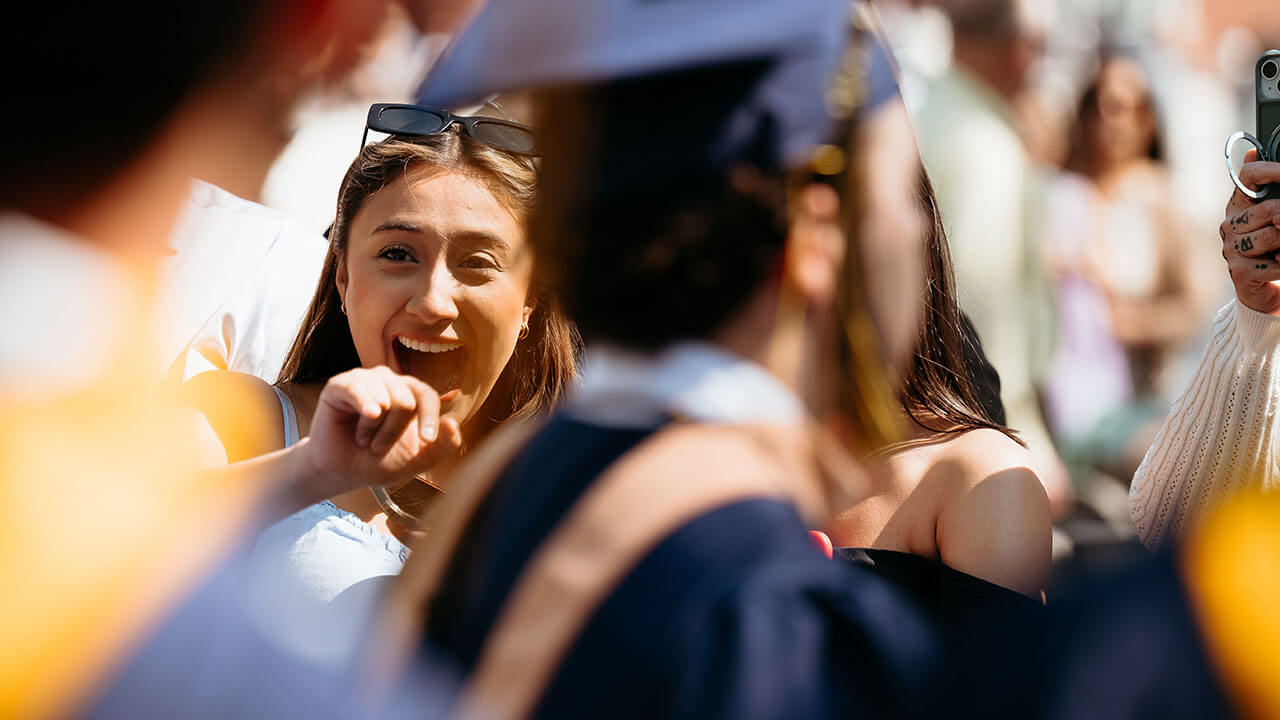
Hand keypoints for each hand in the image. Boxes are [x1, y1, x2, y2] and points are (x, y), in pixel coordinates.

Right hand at [303, 366, 461, 498]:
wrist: (342, 473)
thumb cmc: (379, 462)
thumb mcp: (418, 460)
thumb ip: (444, 445)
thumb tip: (453, 422)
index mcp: (411, 395)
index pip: (427, 396)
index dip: (429, 418)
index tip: (426, 440)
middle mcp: (390, 381)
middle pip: (406, 400)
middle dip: (393, 432)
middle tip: (377, 446)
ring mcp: (365, 380)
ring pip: (384, 398)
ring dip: (374, 429)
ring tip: (362, 438)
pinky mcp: (340, 385)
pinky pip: (357, 388)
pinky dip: (364, 406)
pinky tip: (366, 416)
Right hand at [1221, 151, 1279, 314]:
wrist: (1263, 289)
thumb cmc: (1272, 247)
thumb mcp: (1272, 216)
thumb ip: (1267, 191)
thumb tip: (1251, 152)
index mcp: (1238, 204)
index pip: (1249, 176)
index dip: (1272, 170)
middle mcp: (1230, 223)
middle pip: (1270, 209)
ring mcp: (1231, 248)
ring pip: (1274, 235)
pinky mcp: (1239, 272)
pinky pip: (1274, 263)